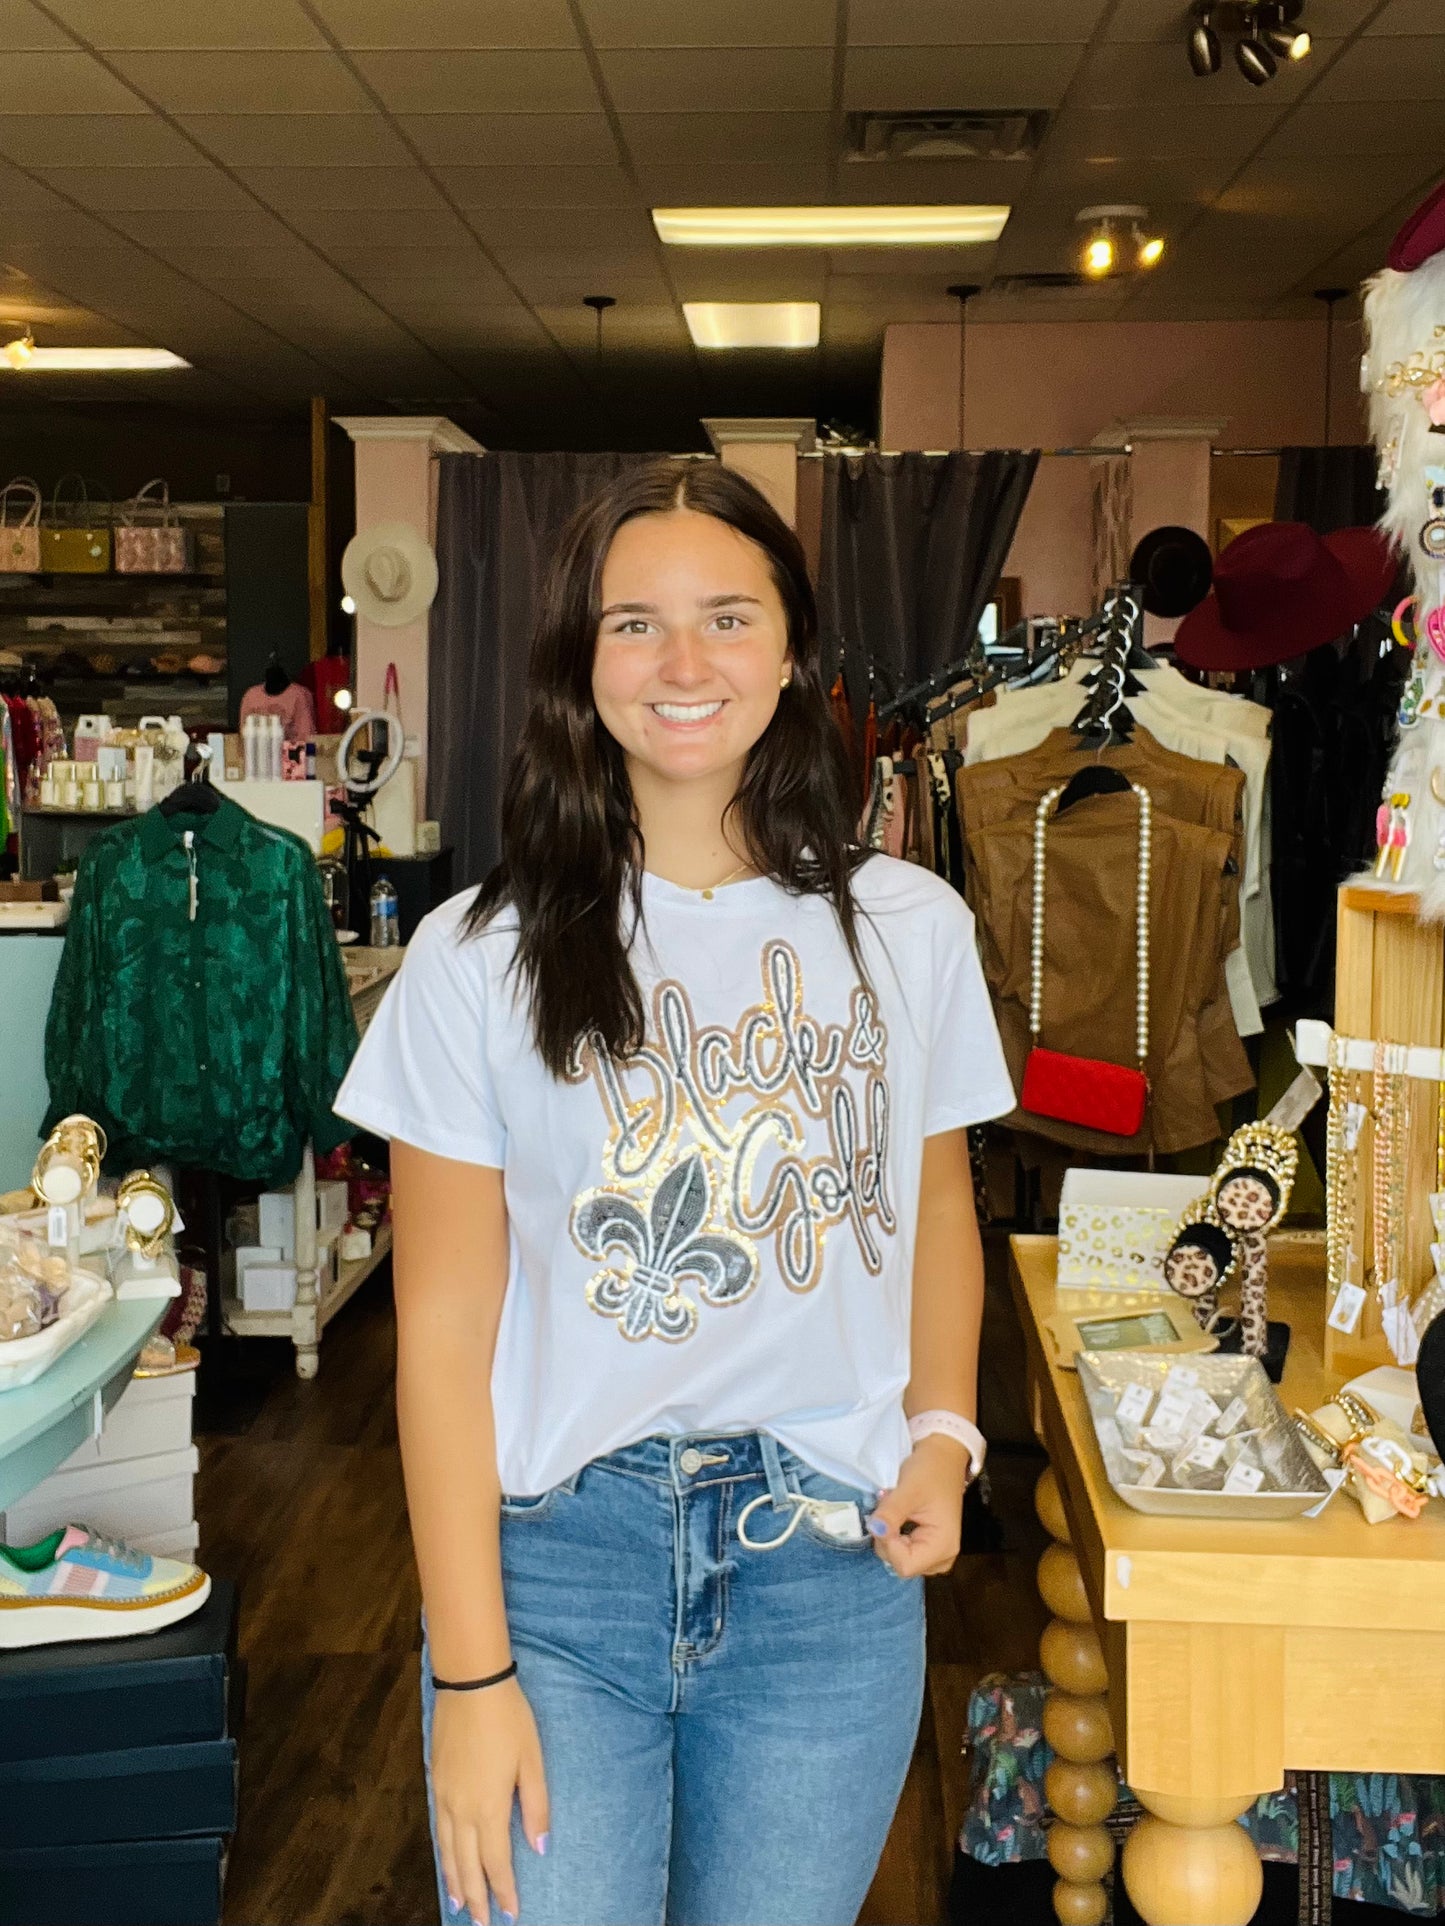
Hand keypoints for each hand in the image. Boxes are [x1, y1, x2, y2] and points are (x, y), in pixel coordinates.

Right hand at [431, 1678, 548, 1921]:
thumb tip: (540, 1846)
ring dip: (454, 1881)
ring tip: (459, 1905)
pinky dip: (442, 1853)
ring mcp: (445, 1795)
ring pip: (448, 1851)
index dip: (503, 1890)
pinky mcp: (436, 1781)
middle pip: (467, 1865)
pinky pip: (438, 1829)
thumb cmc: (509, 1718)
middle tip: (481, 1924)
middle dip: (476, 1897)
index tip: (511, 1913)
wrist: (470, 1683)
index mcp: (490, 1806)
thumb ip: (536, 1806)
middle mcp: (462, 1808)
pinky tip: (446, 1859)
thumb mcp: (533, 1759)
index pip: (497, 1861)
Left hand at [866, 1432, 971, 1577]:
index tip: (886, 1517)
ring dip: (889, 1536)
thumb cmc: (931, 1471)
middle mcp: (942, 1558)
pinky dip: (894, 1536)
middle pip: (900, 1563)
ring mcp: (935, 1555)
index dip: (888, 1543)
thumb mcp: (909, 1489)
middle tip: (890, 1509)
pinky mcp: (928, 1548)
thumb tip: (874, 1530)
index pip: (904, 1565)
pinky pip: (902, 1551)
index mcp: (943, 1547)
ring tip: (895, 1510)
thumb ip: (891, 1512)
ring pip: (898, 1558)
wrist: (943, 1459)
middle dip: (887, 1537)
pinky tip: (898, 1517)